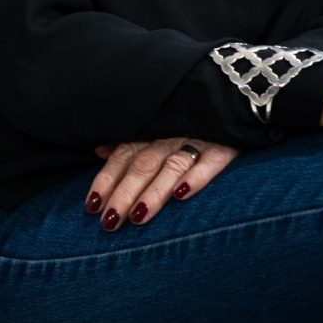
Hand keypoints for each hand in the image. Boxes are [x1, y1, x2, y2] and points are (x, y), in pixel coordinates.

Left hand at [84, 136, 238, 231]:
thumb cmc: (187, 121)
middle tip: (110, 222)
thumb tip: (98, 151)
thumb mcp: (156, 126)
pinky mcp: (224, 147)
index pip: (123, 156)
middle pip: (143, 165)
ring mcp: (198, 140)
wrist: (230, 100)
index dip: (106, 179)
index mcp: (150, 133)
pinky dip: (197, 177)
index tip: (92, 206)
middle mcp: (169, 136)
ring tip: (139, 216)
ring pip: (172, 166)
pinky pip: (211, 163)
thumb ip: (128, 141)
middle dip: (125, 193)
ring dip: (155, 191)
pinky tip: (183, 195)